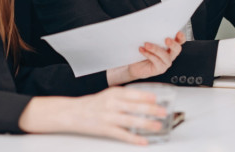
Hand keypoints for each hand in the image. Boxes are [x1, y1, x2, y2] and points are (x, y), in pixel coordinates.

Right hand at [18, 87, 166, 144]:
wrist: (72, 113)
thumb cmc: (93, 104)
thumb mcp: (109, 95)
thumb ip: (126, 96)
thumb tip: (147, 99)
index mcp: (114, 93)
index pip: (133, 93)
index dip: (146, 97)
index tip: (157, 99)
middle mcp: (111, 104)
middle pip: (134, 107)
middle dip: (150, 110)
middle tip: (163, 112)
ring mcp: (108, 117)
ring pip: (130, 121)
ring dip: (146, 124)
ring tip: (157, 126)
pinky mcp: (105, 130)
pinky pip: (122, 135)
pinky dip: (134, 139)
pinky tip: (143, 141)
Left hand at [107, 32, 184, 84]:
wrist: (134, 66)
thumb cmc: (142, 52)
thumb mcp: (149, 41)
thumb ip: (153, 36)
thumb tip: (150, 27)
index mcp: (170, 46)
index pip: (180, 41)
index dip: (181, 37)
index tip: (178, 32)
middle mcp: (170, 55)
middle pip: (177, 49)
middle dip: (173, 44)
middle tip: (166, 39)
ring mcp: (166, 63)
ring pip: (165, 55)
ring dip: (155, 49)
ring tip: (146, 44)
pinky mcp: (160, 69)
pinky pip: (156, 61)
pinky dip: (148, 54)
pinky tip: (142, 50)